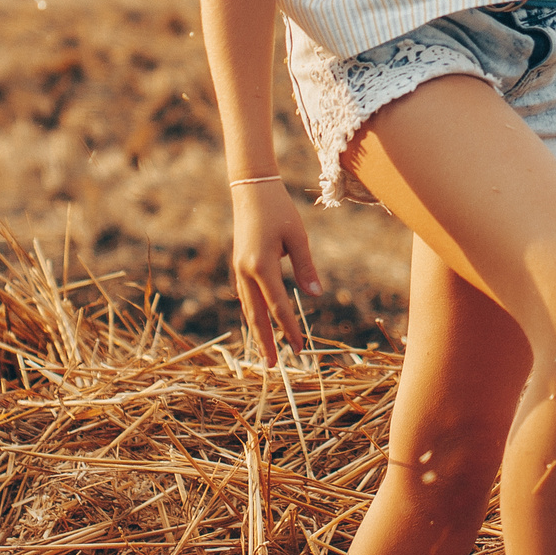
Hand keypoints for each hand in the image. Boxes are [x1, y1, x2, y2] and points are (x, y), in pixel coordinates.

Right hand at [230, 179, 321, 357]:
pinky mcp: (239, 264)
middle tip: (272, 365)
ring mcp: (239, 268)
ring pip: (248, 307)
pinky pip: (246, 295)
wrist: (251, 188)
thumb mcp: (298, 237)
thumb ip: (305, 268)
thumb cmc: (279, 209)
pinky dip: (252, 312)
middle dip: (265, 340)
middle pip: (256, 314)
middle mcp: (245, 271)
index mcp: (261, 265)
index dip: (289, 327)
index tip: (299, 347)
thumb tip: (316, 296)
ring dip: (257, 330)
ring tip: (265, 351)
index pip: (278, 305)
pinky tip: (259, 322)